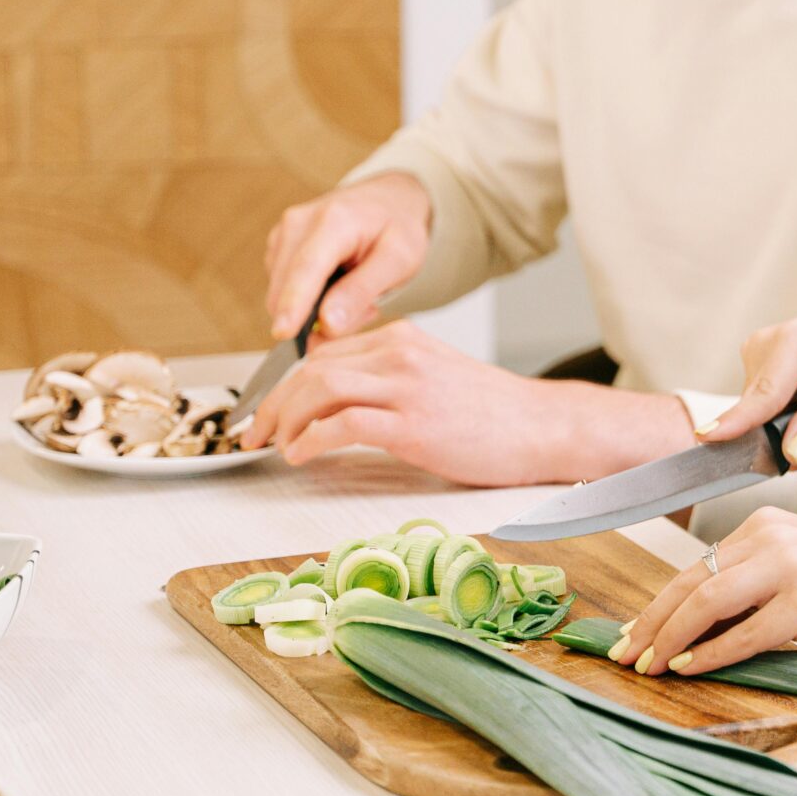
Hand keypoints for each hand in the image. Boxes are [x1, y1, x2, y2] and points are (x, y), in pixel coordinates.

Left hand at [233, 320, 693, 486]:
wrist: (544, 428)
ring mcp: (407, 386)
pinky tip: (301, 456)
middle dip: (272, 403)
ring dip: (284, 420)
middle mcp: (400, 353)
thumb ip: (389, 381)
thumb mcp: (435, 380)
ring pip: (320, 389)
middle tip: (253, 433)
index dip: (284, 384)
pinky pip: (344, 424)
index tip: (266, 412)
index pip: (323, 354)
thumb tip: (334, 407)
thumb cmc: (494, 415)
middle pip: (311, 369)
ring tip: (272, 446)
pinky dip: (312, 439)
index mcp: (402, 340)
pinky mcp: (414, 423)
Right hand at [264, 172, 433, 341]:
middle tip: (367, 310)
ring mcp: (283, 234)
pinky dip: (310, 299)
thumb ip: (362, 291)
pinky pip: (285, 289)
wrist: (387, 200)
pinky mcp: (277, 247)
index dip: (293, 304)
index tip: (283, 334)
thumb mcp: (399, 260)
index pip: (306, 268)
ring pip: (283, 295)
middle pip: (287, 288)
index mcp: (333, 221)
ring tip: (357, 293)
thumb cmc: (397, 228)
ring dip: (316, 309)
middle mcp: (298, 223)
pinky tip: (340, 286)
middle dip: (318, 317)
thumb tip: (327, 324)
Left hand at [608, 508, 796, 673]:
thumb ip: (753, 581)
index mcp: (769, 523)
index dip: (659, 602)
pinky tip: (690, 668)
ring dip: (671, 638)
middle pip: (693, 580)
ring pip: (709, 602)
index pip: (698, 564)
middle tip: (626, 653)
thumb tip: (692, 622)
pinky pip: (746, 634)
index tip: (635, 632)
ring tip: (650, 666)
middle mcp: (776, 537)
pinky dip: (712, 654)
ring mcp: (793, 568)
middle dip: (653, 622)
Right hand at [698, 298, 796, 469]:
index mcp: (794, 340)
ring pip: (767, 425)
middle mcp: (766, 347)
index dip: (737, 421)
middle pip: (764, 419)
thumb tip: (790, 452)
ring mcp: (761, 362)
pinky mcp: (764, 376)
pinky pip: (772, 420)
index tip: (706, 438)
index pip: (762, 392)